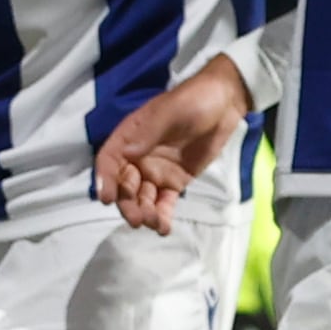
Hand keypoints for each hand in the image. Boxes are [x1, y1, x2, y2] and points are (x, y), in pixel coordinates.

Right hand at [92, 52, 246, 231]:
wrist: (225, 103)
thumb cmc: (194, 100)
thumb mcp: (170, 112)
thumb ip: (149, 133)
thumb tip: (127, 153)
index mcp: (130, 137)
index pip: (109, 160)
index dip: (105, 179)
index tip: (107, 198)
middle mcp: (138, 157)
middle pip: (124, 185)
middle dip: (127, 204)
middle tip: (137, 219)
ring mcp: (156, 172)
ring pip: (143, 198)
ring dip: (144, 212)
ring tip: (155, 224)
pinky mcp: (175, 182)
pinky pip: (164, 202)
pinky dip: (162, 216)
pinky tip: (164, 229)